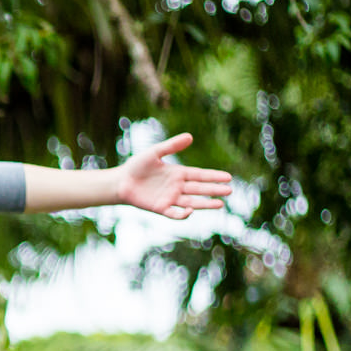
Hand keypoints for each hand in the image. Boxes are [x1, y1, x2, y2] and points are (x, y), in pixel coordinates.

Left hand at [115, 133, 232, 219]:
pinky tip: (191, 210)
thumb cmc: (137, 166)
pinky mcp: (160, 208)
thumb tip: (190, 136)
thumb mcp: (154, 153)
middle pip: (200, 189)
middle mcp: (177, 187)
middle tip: (230, 190)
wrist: (121, 181)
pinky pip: (175, 213)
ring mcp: (170, 198)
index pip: (200, 175)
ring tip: (220, 204)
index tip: (228, 177)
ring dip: (206, 204)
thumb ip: (171, 146)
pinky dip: (183, 214)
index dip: (214, 176)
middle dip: (215, 190)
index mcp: (178, 173)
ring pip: (192, 202)